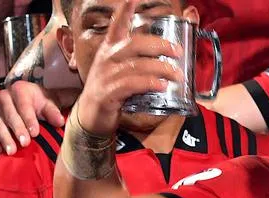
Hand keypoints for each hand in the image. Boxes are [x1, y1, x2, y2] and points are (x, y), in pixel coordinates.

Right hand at [0, 82, 66, 155]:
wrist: (33, 101)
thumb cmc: (43, 103)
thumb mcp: (50, 103)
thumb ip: (54, 112)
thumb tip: (59, 121)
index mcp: (20, 90)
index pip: (23, 105)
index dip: (29, 119)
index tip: (35, 133)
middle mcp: (5, 98)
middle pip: (9, 114)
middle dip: (17, 129)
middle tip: (25, 143)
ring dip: (5, 138)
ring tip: (12, 151)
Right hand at [74, 0, 183, 134]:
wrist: (91, 115)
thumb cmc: (111, 91)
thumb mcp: (123, 72)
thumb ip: (140, 63)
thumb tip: (165, 60)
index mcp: (110, 49)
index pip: (117, 25)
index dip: (125, 11)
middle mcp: (107, 58)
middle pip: (135, 44)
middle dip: (159, 45)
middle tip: (178, 51)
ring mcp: (106, 74)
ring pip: (137, 65)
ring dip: (160, 68)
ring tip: (176, 74)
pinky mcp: (108, 92)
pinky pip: (132, 84)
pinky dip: (149, 83)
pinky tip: (162, 85)